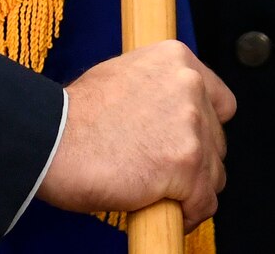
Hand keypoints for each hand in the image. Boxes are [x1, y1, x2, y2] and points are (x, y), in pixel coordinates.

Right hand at [39, 39, 235, 228]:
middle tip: (164, 174)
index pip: (221, 102)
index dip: (206, 127)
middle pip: (217, 142)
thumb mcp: (124, 76)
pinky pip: (204, 203)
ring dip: (192, 190)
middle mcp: (190, 86)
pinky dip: (189, 215)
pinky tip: (167, 213)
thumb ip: (159, 90)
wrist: (53, 140)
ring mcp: (191, 126)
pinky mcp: (185, 166)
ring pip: (214, 175)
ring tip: (161, 194)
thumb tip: (172, 114)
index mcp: (177, 59)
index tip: (190, 143)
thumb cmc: (77, 115)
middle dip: (196, 162)